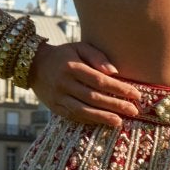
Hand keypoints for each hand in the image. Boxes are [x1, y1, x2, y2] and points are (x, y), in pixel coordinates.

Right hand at [30, 39, 144, 127]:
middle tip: (134, 111)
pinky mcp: (55, 107)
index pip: (99, 80)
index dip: (118, 88)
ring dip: (103, 117)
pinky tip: (103, 121)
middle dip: (115, 105)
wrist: (33, 65)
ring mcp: (58, 97)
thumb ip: (97, 57)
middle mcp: (64, 83)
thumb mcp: (79, 48)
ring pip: (83, 110)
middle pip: (94, 97)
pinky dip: (89, 120)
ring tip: (120, 121)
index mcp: (72, 67)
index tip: (135, 94)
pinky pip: (74, 116)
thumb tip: (114, 72)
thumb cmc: (63, 55)